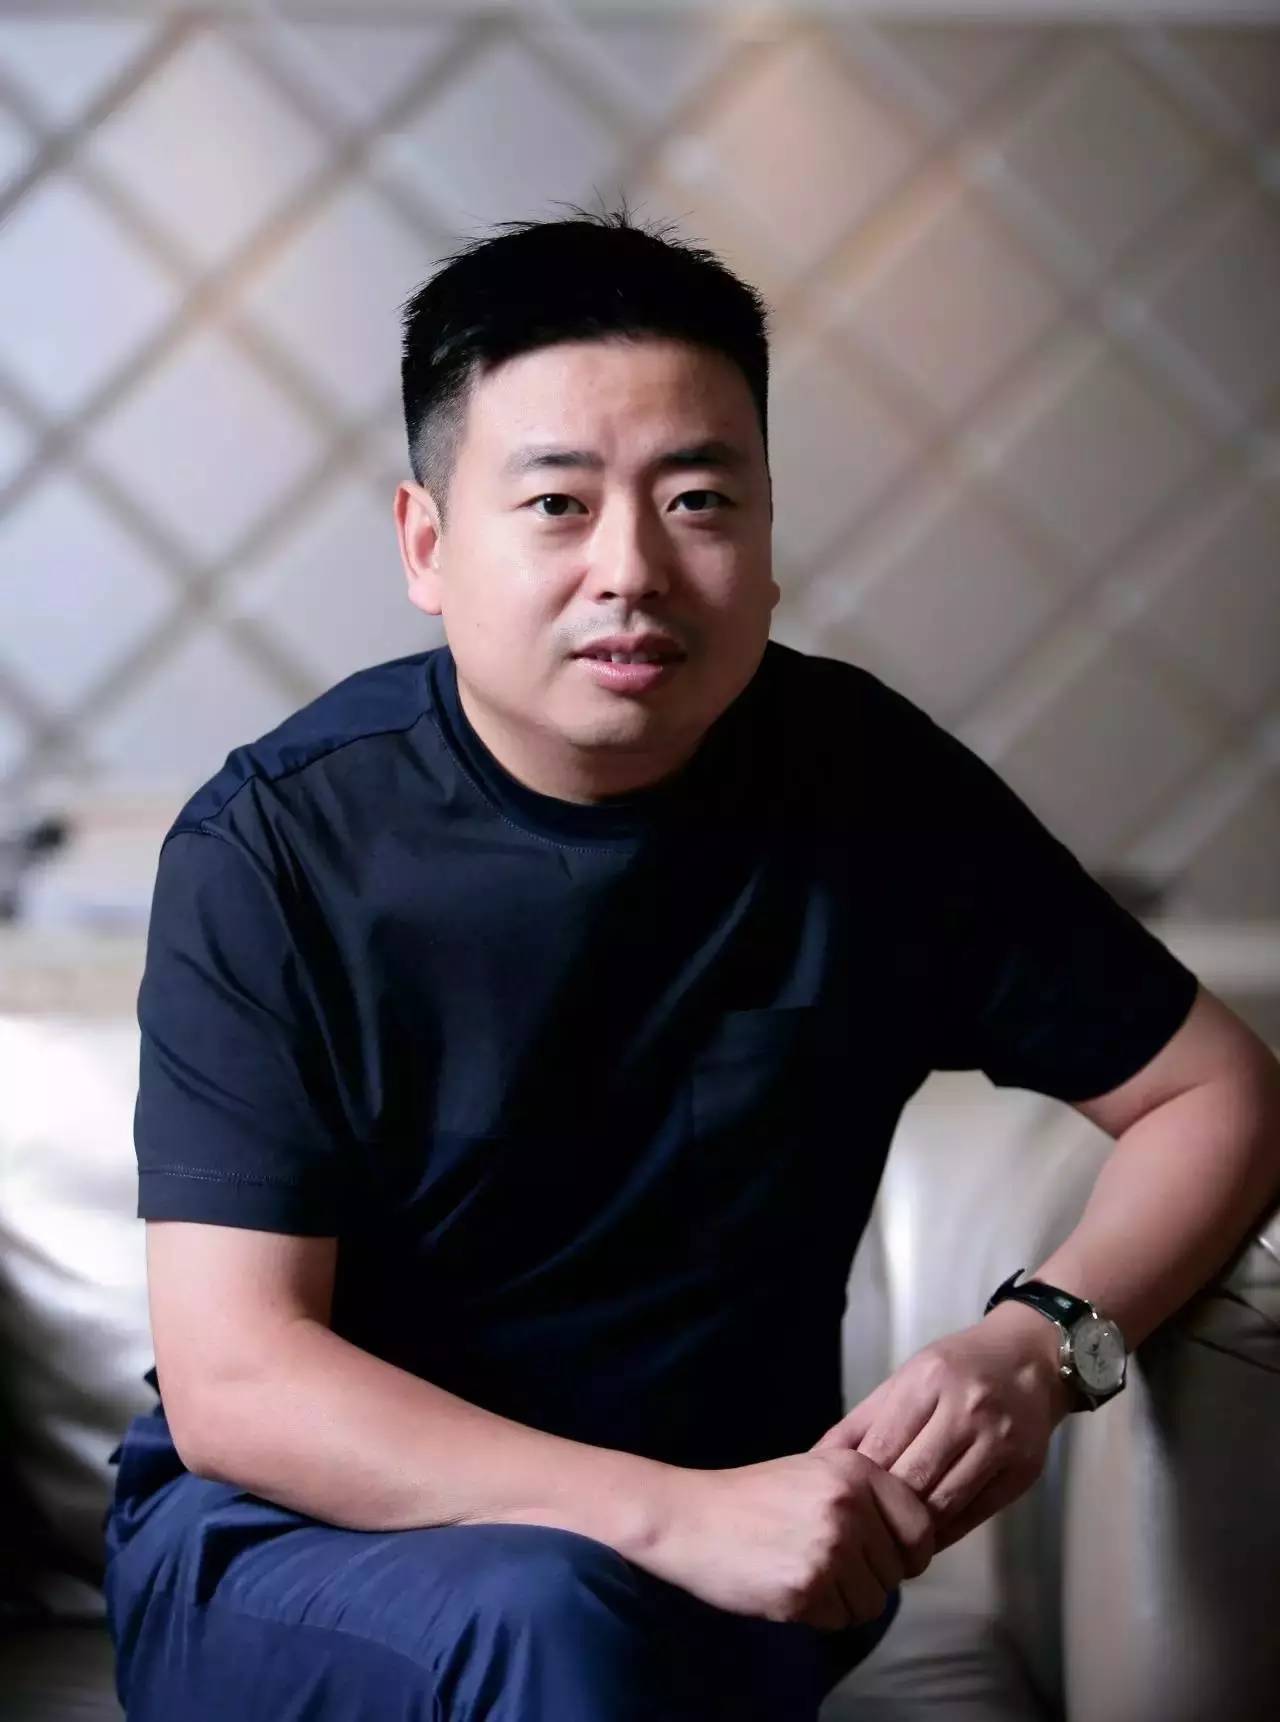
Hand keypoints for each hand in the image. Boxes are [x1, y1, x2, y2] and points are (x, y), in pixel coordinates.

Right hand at [638, 1447, 934, 1630]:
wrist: (690, 1518)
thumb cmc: (753, 1497)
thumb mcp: (816, 1470)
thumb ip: (866, 1495)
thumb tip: (917, 1541)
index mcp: (855, 1470)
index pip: (921, 1527)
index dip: (908, 1550)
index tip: (884, 1556)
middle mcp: (849, 1505)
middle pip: (897, 1571)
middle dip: (868, 1576)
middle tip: (824, 1561)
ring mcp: (829, 1548)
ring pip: (873, 1601)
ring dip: (845, 1599)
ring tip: (804, 1571)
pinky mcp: (807, 1588)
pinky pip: (841, 1619)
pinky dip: (820, 1613)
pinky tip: (788, 1585)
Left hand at [811, 1301, 1076, 1551]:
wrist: (1031, 1359)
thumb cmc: (958, 1368)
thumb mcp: (907, 1379)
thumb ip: (863, 1421)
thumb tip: (817, 1462)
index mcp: (929, 1381)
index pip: (883, 1445)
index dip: (858, 1481)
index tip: (840, 1501)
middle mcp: (966, 1410)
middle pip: (911, 1479)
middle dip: (881, 1508)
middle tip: (860, 1530)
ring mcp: (999, 1443)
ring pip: (942, 1504)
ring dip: (911, 1528)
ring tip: (888, 1540)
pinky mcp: (1022, 1473)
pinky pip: (973, 1515)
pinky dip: (943, 1532)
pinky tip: (924, 1538)